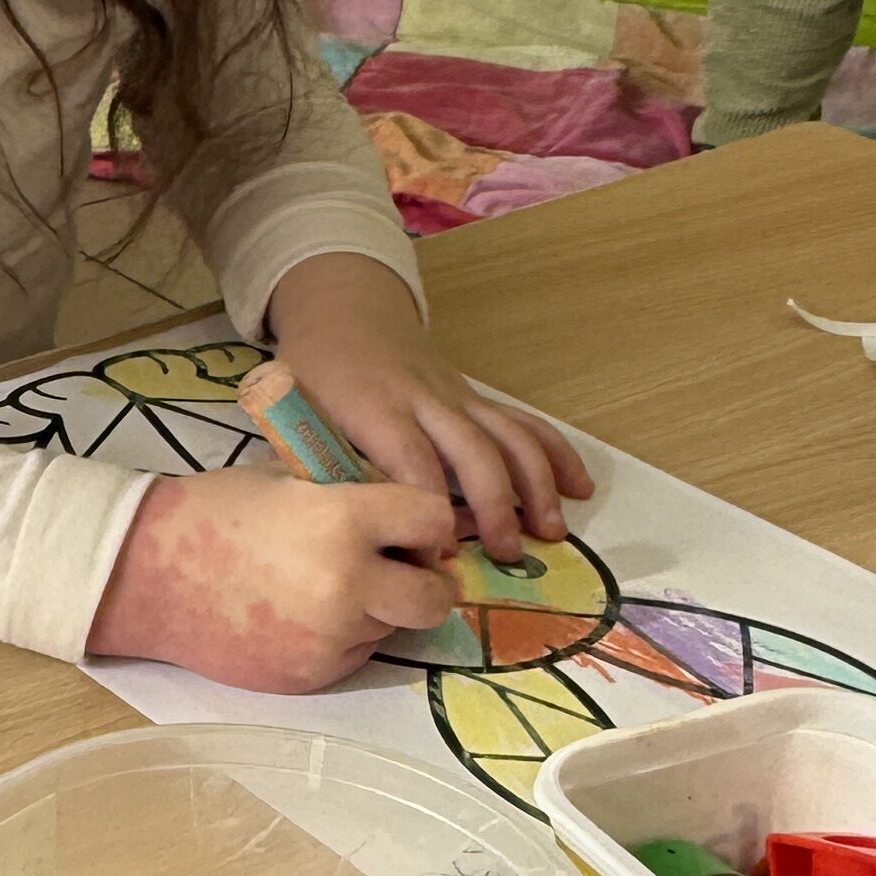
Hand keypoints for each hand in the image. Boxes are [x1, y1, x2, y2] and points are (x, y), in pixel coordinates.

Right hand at [89, 467, 460, 693]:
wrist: (145, 574)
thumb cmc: (213, 511)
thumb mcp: (289, 479)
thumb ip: (352, 496)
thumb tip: (407, 517)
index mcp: (342, 519)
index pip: (433, 521)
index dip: (424, 522)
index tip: (407, 526)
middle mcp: (347, 584)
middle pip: (435, 597)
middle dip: (423, 581)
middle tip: (396, 570)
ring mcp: (330, 638)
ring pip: (392, 627)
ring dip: (375, 610)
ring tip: (320, 589)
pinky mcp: (311, 676)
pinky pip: (353, 656)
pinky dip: (339, 638)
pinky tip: (294, 616)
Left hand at [262, 252, 592, 564]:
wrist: (344, 313)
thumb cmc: (314, 375)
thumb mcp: (296, 415)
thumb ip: (318, 466)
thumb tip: (344, 529)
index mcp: (374, 408)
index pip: (410, 463)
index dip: (425, 512)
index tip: (430, 562)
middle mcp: (424, 399)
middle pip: (472, 450)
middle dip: (494, 504)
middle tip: (507, 554)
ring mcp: (456, 395)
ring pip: (507, 434)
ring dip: (536, 483)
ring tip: (554, 532)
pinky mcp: (474, 397)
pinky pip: (521, 421)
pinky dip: (554, 452)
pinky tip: (579, 486)